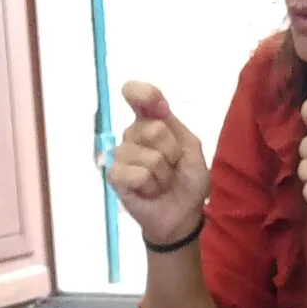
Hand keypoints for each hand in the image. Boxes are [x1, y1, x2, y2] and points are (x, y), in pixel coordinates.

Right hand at [109, 82, 210, 246]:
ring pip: (148, 157)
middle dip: (171, 153)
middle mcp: (133, 133)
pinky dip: (150, 186)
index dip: (145, 93)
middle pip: (153, 129)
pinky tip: (149, 191)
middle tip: (172, 167)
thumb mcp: (191, 149)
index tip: (158, 105)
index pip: (139, 95)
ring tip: (161, 182)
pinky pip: (135, 174)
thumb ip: (176, 127)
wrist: (183, 214)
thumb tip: (157, 108)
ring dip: (163, 175)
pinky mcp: (114, 177)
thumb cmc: (188, 179)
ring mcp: (121, 155)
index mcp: (152, 121)